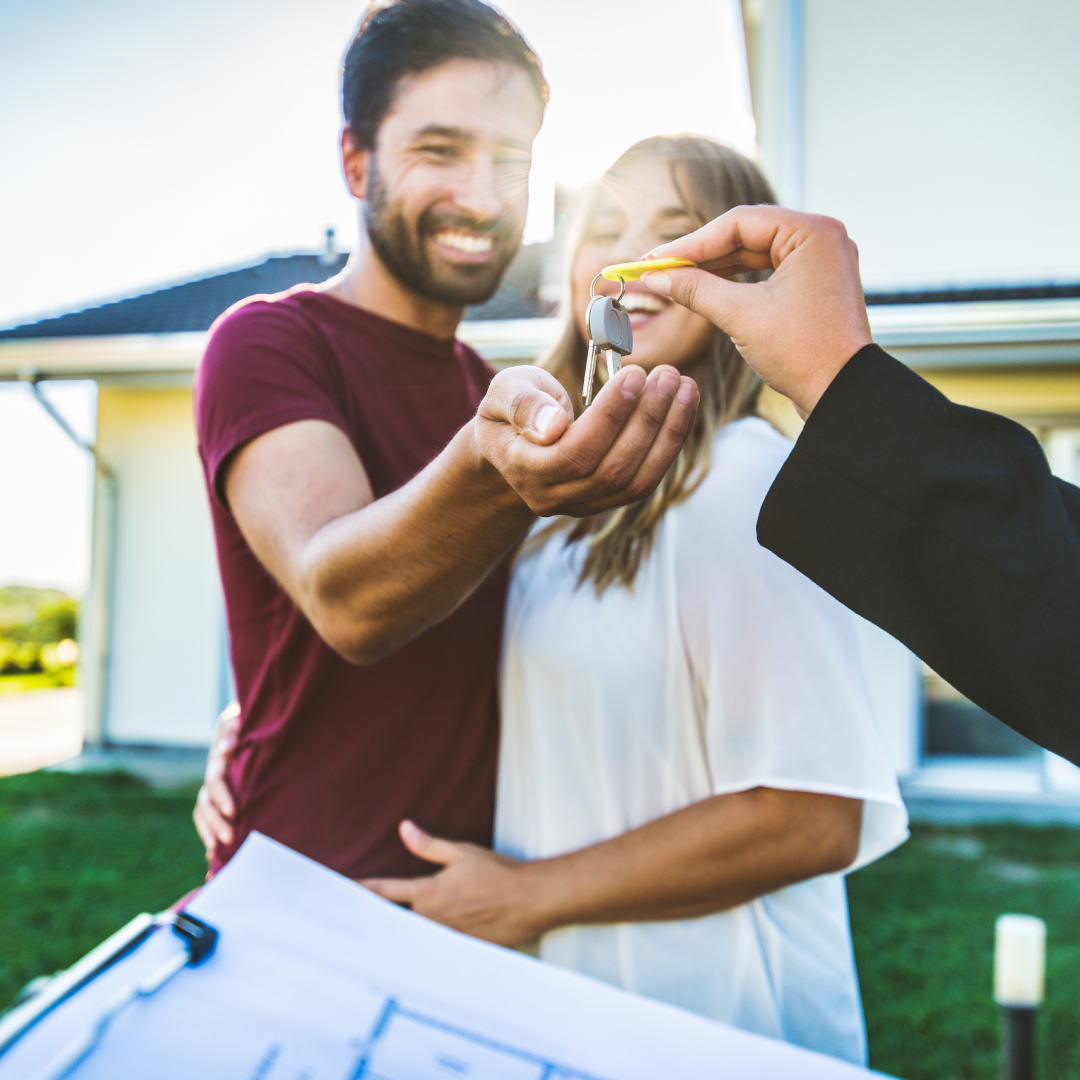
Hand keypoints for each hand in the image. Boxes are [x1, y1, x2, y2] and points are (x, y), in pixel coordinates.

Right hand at [192, 701, 239, 862]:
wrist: (245, 721)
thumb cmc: (246, 719)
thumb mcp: (238, 718)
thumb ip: (232, 730)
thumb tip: (226, 749)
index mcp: (217, 760)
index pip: (215, 782)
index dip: (222, 798)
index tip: (234, 812)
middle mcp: (211, 777)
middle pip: (206, 804)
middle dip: (216, 823)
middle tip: (230, 838)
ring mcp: (212, 789)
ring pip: (203, 815)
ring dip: (209, 833)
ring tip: (217, 852)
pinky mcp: (218, 798)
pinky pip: (207, 820)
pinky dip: (209, 836)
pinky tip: (214, 855)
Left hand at [359, 821, 547, 947]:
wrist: (530, 900)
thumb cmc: (498, 874)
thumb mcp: (462, 852)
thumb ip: (429, 845)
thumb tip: (405, 828)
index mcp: (429, 894)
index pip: (385, 892)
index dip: (360, 892)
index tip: (340, 891)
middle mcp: (432, 920)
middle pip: (392, 923)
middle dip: (373, 920)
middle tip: (349, 922)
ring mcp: (444, 939)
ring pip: (411, 939)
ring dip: (396, 935)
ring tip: (372, 939)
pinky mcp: (458, 951)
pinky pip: (432, 951)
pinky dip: (421, 948)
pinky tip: (412, 951)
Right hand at [475, 363, 698, 516]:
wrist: (512, 447)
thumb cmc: (510, 411)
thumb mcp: (502, 393)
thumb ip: (522, 404)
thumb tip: (554, 424)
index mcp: (522, 468)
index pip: (574, 453)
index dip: (609, 417)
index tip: (633, 374)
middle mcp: (552, 496)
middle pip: (611, 470)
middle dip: (647, 420)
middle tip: (668, 374)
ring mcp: (582, 504)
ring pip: (636, 482)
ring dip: (667, 434)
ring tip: (685, 387)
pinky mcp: (606, 501)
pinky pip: (646, 480)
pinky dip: (669, 444)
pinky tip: (682, 408)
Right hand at [639, 206, 871, 416]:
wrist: (841, 394)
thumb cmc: (805, 353)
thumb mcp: (741, 315)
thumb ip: (695, 289)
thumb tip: (657, 278)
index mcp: (813, 232)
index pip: (739, 223)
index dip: (691, 243)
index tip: (656, 260)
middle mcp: (821, 239)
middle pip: (746, 234)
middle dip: (701, 254)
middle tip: (660, 268)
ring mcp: (819, 263)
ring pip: (755, 253)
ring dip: (716, 267)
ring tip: (678, 279)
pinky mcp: (813, 286)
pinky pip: (767, 273)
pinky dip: (737, 281)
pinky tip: (707, 289)